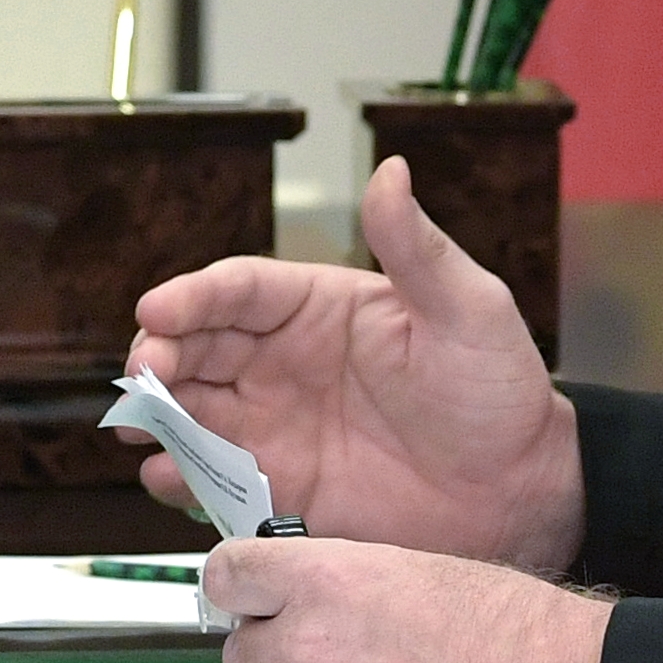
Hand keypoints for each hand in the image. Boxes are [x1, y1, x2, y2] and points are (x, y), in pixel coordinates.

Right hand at [128, 158, 582, 567]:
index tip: (157, 310)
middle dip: (159, 355)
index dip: (192, 296)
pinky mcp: (281, 487)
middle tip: (143, 374)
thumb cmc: (500, 392)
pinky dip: (180, 477)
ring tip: (139, 426)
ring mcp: (278, 426)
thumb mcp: (468, 308)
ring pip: (193, 411)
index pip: (239, 290)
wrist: (523, 492)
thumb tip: (391, 170)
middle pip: (198, 346)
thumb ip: (418, 247)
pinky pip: (214, 479)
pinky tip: (166, 476)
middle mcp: (286, 363)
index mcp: (320, 307)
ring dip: (157, 415)